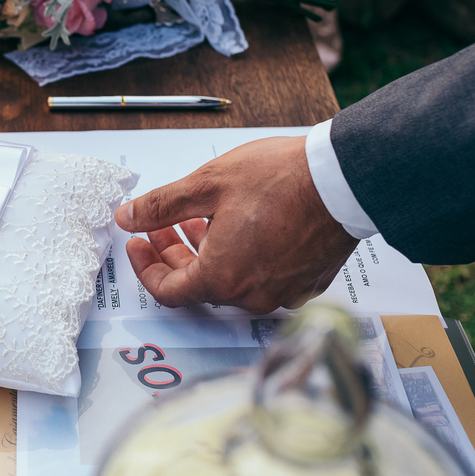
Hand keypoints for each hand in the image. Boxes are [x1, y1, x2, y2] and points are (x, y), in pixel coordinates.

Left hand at [114, 137, 358, 313]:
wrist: (346, 179)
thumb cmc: (282, 179)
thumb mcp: (207, 184)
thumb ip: (160, 206)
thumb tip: (128, 217)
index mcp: (221, 279)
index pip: (168, 292)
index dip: (146, 268)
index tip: (138, 244)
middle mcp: (251, 296)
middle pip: (198, 285)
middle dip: (174, 255)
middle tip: (162, 226)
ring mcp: (283, 292)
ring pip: (231, 281)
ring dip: (207, 253)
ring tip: (200, 219)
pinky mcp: (307, 282)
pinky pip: (263, 277)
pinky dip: (242, 257)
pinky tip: (240, 226)